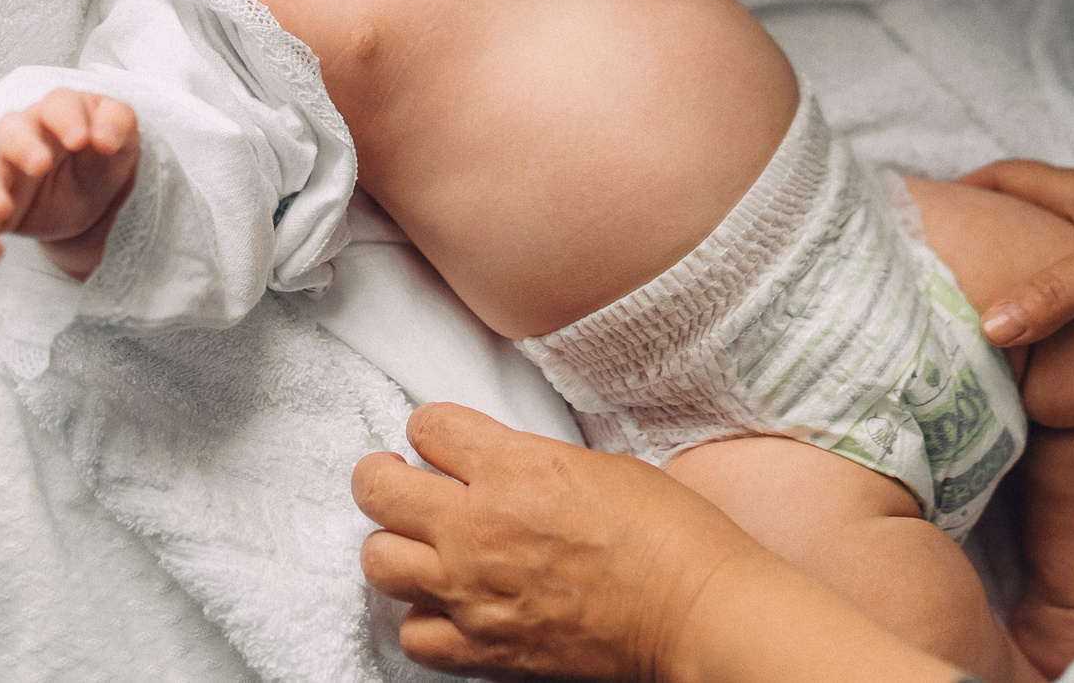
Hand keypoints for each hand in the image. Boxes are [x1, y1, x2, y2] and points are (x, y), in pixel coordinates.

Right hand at [0, 89, 138, 281]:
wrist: (93, 202)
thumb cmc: (103, 158)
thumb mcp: (123, 140)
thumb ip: (119, 124)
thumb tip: (105, 138)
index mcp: (59, 114)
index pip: (57, 104)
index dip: (66, 118)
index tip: (81, 141)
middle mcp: (24, 137)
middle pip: (9, 129)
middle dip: (22, 146)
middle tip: (41, 165)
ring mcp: (4, 172)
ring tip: (1, 211)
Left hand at [353, 404, 769, 681]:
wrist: (695, 608)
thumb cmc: (668, 531)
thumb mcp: (596, 463)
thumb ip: (530, 462)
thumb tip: (498, 467)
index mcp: (514, 465)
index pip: (427, 426)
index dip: (432, 430)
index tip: (442, 441)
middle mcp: (478, 525)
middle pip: (378, 489)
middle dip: (382, 476)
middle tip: (395, 479)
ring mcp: (473, 591)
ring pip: (379, 560)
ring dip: (393, 546)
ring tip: (416, 543)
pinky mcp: (483, 647)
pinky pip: (413, 633)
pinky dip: (422, 618)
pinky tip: (446, 604)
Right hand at [959, 165, 1073, 345]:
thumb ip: (1055, 292)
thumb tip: (987, 325)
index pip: (1008, 178)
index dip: (966, 188)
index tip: (922, 209)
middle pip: (1030, 223)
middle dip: (989, 241)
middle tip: (945, 276)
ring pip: (1064, 268)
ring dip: (1032, 286)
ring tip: (988, 319)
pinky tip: (1061, 349)